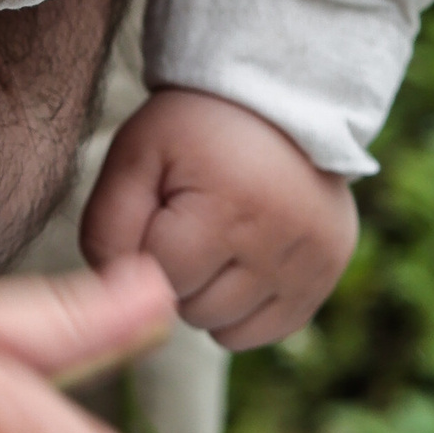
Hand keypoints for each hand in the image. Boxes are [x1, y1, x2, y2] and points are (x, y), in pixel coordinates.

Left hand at [80, 86, 358, 347]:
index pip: (158, 276)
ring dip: (207, 295)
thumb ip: (107, 226)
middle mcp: (278, 245)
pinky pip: (263, 332)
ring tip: (218, 239)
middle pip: (190, 309)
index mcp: (228, 210)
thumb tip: (116, 295)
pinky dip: (242, 310)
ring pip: (223, 329)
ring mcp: (310, 266)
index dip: (146, 244)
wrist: (279, 100)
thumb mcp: (136, 153)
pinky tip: (242, 263)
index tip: (163, 205)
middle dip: (177, 273)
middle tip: (193, 220)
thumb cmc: (195, 130)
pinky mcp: (326, 276)